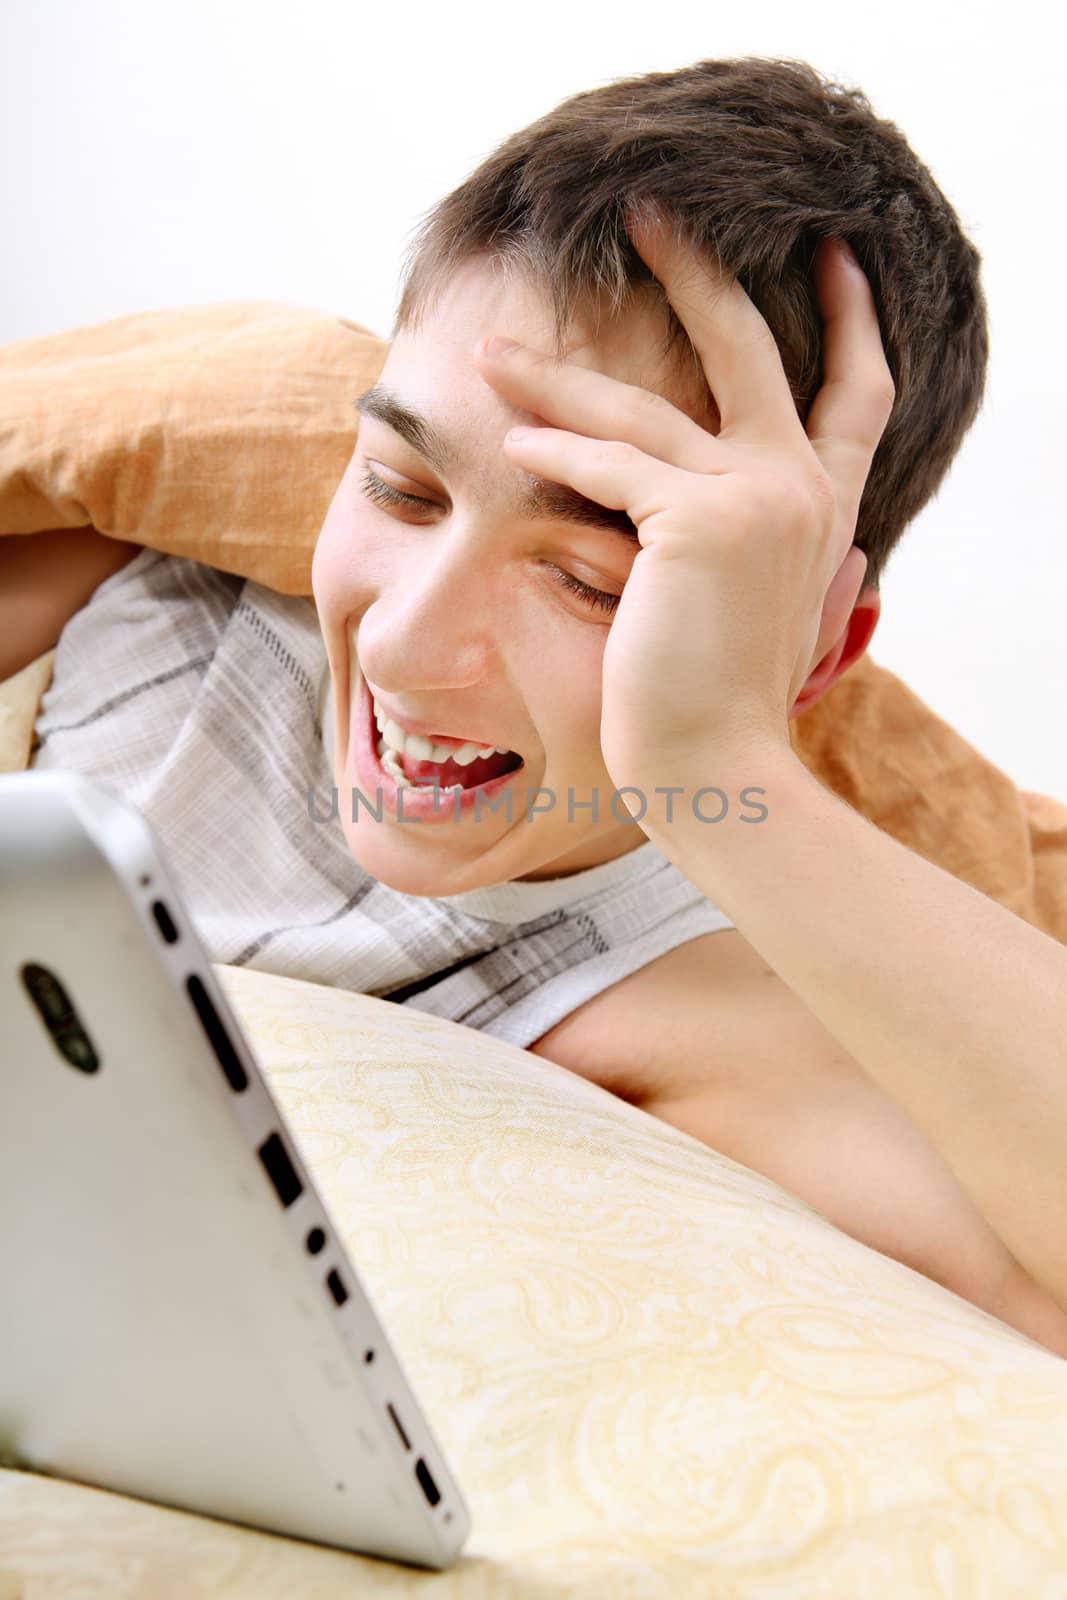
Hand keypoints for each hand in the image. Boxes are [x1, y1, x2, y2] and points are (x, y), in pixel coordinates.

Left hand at [472, 207, 894, 803]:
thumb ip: (759, 544)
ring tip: (491, 353)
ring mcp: (757, 497)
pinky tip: (506, 442)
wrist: (719, 768)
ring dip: (557, 377)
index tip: (835, 256)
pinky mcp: (699, 521)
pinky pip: (609, 466)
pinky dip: (553, 453)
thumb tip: (720, 514)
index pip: (859, 394)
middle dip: (697, 269)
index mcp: (822, 507)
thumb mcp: (759, 606)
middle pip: (749, 348)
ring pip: (643, 407)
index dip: (850, 322)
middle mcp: (801, 486)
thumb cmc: (718, 701)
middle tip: (647, 209)